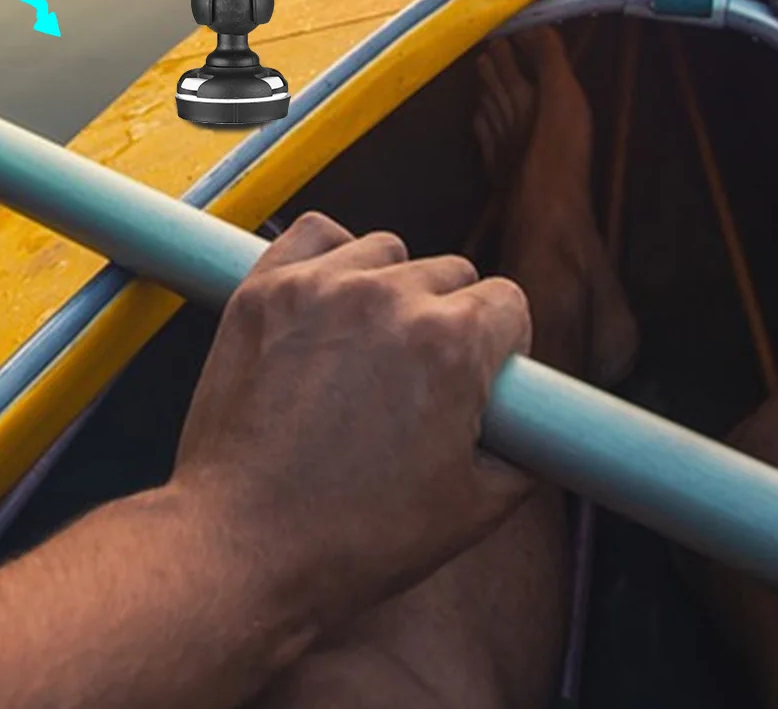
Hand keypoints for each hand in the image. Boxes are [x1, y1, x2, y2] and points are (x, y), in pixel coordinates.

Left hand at [171, 211, 532, 632]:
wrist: (245, 544)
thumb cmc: (353, 536)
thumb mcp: (475, 509)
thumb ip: (522, 451)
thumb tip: (531, 426)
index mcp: (451, 343)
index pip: (507, 302)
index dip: (502, 345)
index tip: (483, 374)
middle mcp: (388, 298)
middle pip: (449, 274)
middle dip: (447, 320)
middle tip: (420, 377)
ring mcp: (319, 286)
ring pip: (385, 252)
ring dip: (388, 288)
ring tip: (368, 347)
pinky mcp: (265, 289)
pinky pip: (315, 234)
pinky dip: (329, 257)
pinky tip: (328, 301)